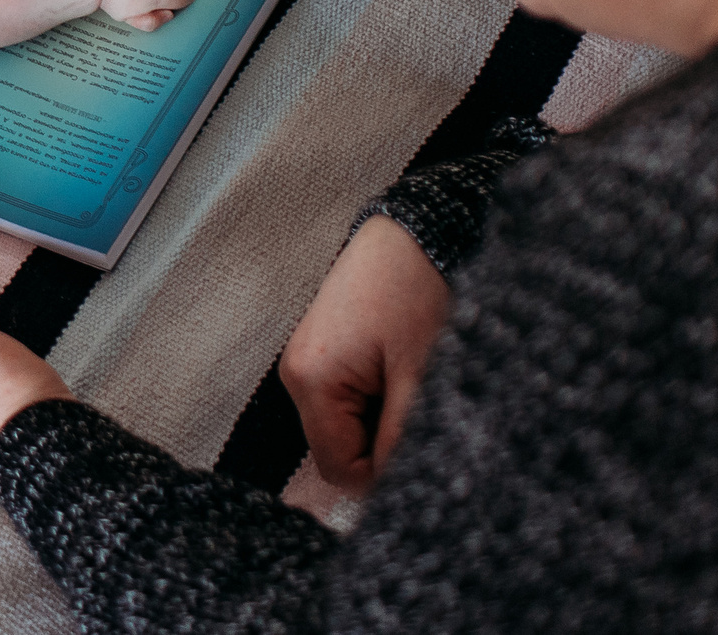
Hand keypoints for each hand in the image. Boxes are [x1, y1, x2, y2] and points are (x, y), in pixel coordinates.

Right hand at [279, 214, 450, 494]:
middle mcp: (296, 374)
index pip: (339, 469)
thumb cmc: (413, 290)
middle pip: (337, 449)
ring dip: (380, 419)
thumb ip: (402, 438)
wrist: (411, 230)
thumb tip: (397, 486)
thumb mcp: (418, 374)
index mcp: (311, 380)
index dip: (384, 473)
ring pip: (343, 427)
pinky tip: (396, 368)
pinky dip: (374, 399)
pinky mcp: (320, 352)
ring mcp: (305, 361)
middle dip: (381, 442)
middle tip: (417, 403)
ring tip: (408, 378)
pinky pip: (343, 401)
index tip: (420, 445)